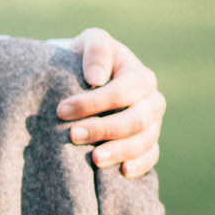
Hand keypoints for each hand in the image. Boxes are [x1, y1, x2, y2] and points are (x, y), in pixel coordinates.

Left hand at [57, 27, 165, 177]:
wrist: (83, 78)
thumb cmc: (85, 59)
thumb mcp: (88, 42)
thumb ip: (95, 50)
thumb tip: (96, 78)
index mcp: (139, 75)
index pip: (124, 91)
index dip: (94, 102)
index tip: (62, 110)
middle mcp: (151, 100)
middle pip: (137, 119)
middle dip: (104, 129)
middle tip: (72, 135)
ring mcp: (152, 124)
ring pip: (145, 141)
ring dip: (119, 151)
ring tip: (93, 160)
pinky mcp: (148, 143)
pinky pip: (151, 156)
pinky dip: (139, 165)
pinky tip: (121, 171)